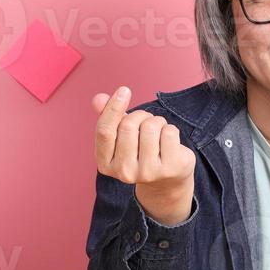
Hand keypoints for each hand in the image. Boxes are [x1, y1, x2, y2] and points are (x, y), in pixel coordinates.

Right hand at [92, 86, 195, 225]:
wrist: (166, 180)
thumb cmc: (139, 151)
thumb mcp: (120, 137)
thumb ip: (108, 117)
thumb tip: (98, 99)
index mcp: (105, 164)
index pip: (104, 130)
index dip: (113, 107)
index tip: (124, 90)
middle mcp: (124, 172)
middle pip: (128, 125)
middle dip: (139, 115)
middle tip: (145, 122)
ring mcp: (148, 173)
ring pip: (150, 126)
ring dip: (156, 121)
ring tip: (157, 132)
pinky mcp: (171, 168)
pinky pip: (169, 132)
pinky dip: (170, 129)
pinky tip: (169, 141)